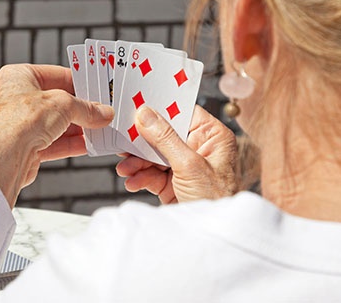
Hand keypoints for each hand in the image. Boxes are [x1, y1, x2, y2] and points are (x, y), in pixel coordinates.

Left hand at [0, 64, 113, 206]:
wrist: (1, 158)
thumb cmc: (22, 120)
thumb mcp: (63, 105)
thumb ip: (85, 108)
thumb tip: (104, 113)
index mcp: (17, 76)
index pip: (54, 74)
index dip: (79, 82)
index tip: (98, 90)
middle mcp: (13, 98)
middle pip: (55, 100)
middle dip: (80, 108)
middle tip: (104, 112)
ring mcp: (16, 124)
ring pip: (54, 123)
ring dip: (78, 128)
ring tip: (102, 130)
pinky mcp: (21, 147)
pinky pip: (50, 142)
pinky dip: (70, 143)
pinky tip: (90, 146)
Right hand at [116, 105, 237, 203]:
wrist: (213, 236)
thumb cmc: (218, 200)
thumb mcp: (189, 165)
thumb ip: (165, 138)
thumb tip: (146, 114)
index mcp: (212, 137)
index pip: (183, 113)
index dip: (160, 109)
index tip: (137, 105)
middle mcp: (198, 148)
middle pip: (163, 134)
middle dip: (141, 142)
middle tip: (123, 142)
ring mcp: (184, 166)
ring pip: (153, 155)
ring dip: (136, 162)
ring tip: (125, 169)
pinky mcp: (173, 183)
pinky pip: (151, 174)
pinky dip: (139, 177)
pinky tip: (132, 181)